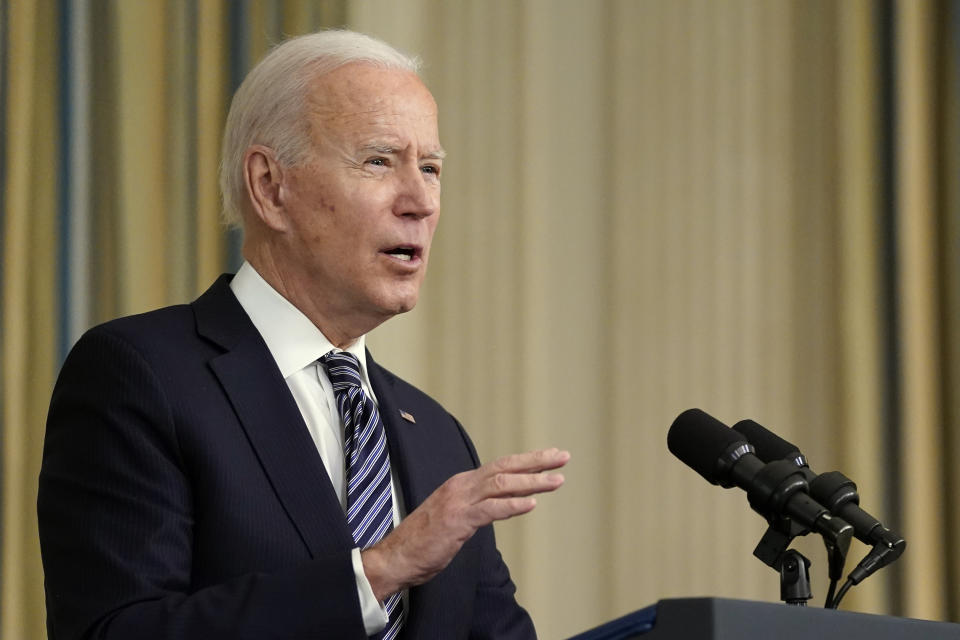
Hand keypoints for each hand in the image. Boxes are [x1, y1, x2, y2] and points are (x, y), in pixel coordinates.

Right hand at [360, 447, 568, 599]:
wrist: (396, 557)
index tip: (550, 457)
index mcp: (462, 484)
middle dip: (537, 462)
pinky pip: (491, 509)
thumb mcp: (454, 516)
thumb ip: (475, 507)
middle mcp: (462, 486)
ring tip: (556, 480)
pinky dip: (513, 505)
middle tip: (563, 457)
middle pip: (505, 467)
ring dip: (532, 482)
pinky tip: (532, 504)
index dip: (528, 460)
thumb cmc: (424, 541)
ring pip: (502, 484)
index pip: (501, 466)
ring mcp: (459, 502)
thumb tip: (497, 506)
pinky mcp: (458, 521)